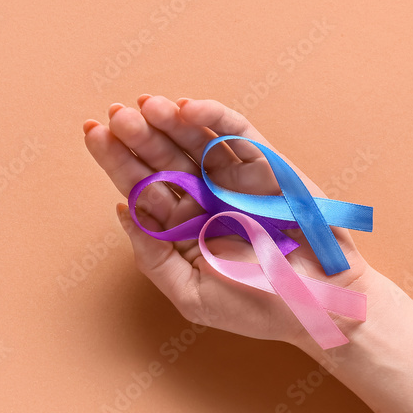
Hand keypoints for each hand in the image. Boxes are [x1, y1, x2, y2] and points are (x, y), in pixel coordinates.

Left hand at [83, 96, 379, 352]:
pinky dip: (212, 117)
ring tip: (145, 106)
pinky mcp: (265, 163)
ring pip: (192, 138)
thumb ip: (153, 256)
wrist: (319, 306)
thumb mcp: (191, 294)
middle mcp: (202, 195)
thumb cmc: (255, 306)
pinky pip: (235, 133)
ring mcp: (232, 177)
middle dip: (136, 135)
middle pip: (160, 156)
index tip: (93, 134)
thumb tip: (121, 209)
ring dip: (168, 119)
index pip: (141, 185)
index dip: (116, 159)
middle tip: (116, 117)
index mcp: (180, 225)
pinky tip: (186, 109)